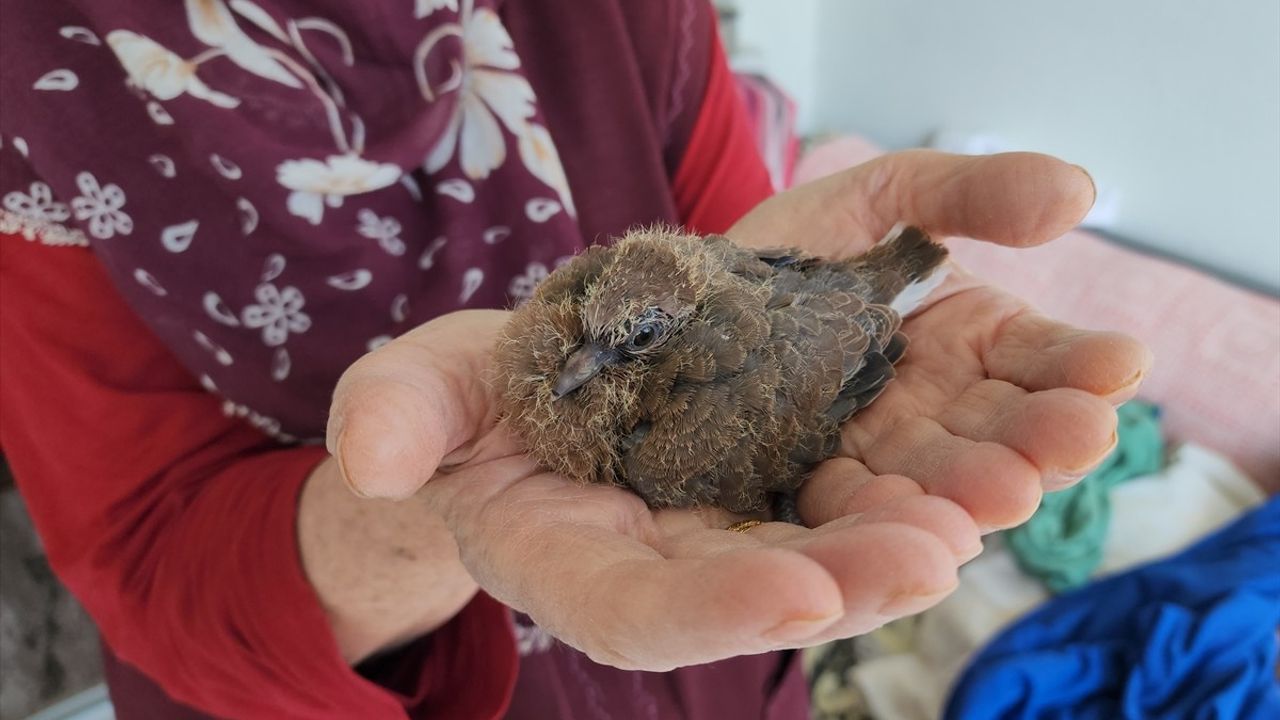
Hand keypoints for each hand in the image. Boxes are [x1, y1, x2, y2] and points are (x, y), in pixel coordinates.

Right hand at [326, 150, 1149, 668]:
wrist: (528, 403)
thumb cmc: (461, 411)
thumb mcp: (412, 396)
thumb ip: (395, 417)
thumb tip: (369, 454)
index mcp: (569, 556)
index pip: (636, 609)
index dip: (710, 611)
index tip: (793, 591)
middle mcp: (666, 559)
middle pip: (762, 587)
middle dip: (847, 575)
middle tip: (934, 549)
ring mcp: (729, 522)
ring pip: (830, 541)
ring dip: (917, 524)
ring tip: (1001, 490)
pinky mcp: (779, 475)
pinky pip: (857, 486)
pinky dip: (926, 470)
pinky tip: (997, 442)